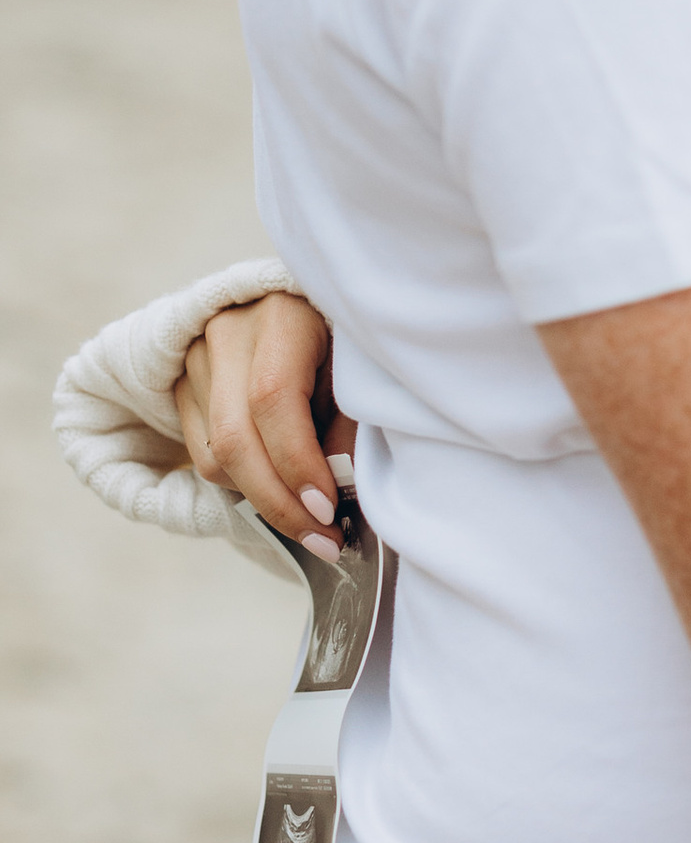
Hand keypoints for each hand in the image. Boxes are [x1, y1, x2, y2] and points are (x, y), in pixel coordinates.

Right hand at [174, 292, 350, 555]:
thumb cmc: (342, 335)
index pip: (273, 400)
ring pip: (214, 455)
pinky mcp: (182, 385)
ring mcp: (196, 359)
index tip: (328, 511)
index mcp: (281, 315)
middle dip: (279, 503)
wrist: (297, 301)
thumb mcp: (357, 366)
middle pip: (234, 438)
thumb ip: (348, 422)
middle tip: (322, 541)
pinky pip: (202, 453)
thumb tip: (342, 491)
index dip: (298, 463)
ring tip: (309, 525)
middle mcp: (228, 334)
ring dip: (261, 501)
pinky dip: (241, 484)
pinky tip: (279, 492)